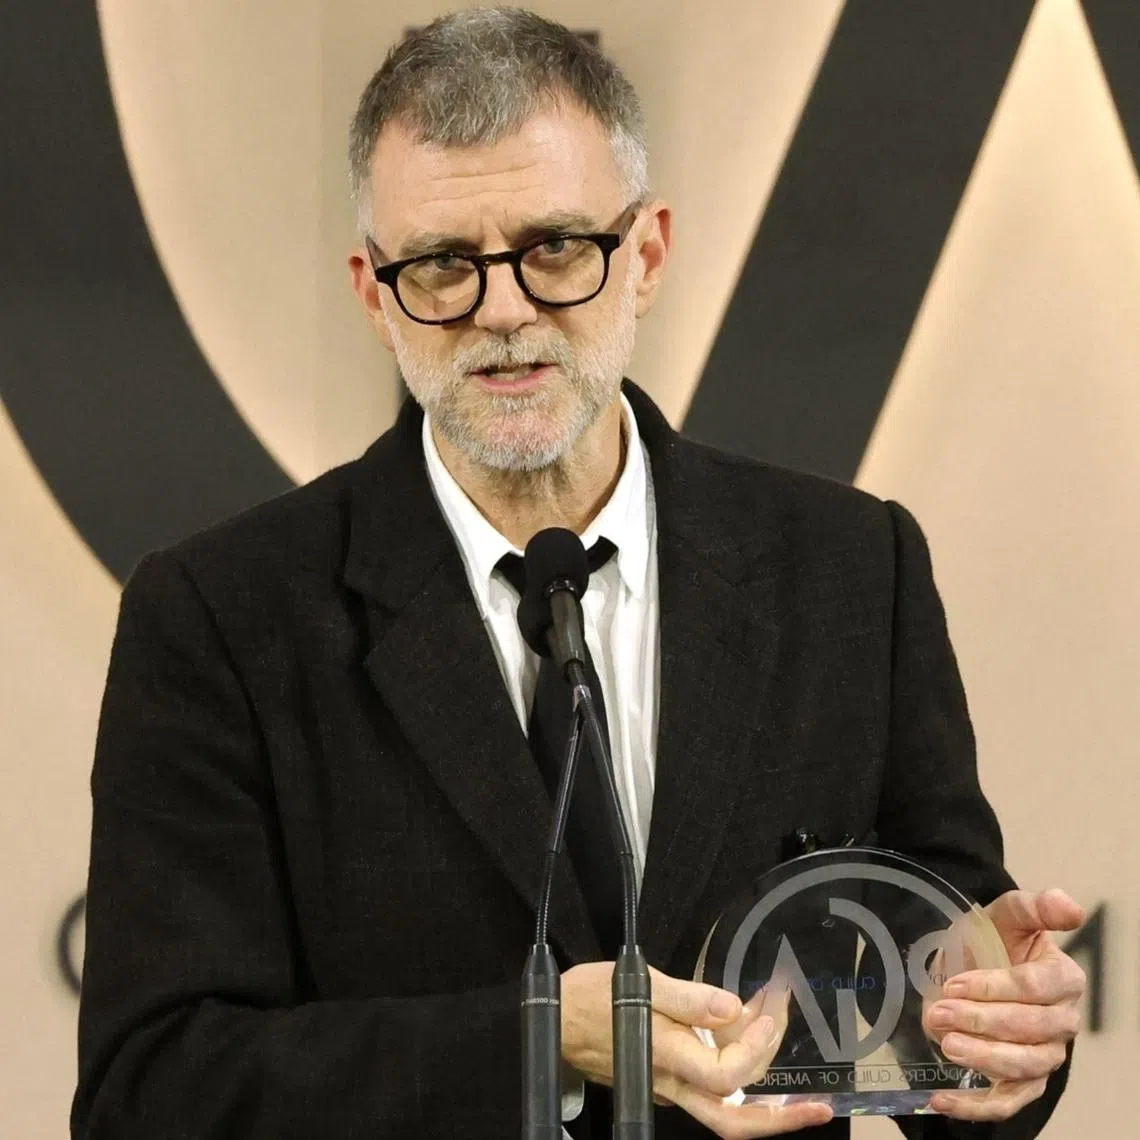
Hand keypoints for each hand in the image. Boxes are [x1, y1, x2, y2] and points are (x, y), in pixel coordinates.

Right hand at [562, 962, 831, 1136]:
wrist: (552, 1022)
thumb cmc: (589, 999)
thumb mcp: (636, 982)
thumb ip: (687, 996)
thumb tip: (733, 1007)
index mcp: (668, 1057)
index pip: (727, 1076)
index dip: (755, 1049)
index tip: (768, 1010)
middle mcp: (673, 1082)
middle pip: (733, 1120)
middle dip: (780, 1119)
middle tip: (820, 1105)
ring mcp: (671, 1085)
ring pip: (725, 1106)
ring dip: (763, 1085)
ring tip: (781, 1032)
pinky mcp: (667, 1076)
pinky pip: (711, 1082)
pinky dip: (737, 1062)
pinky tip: (745, 1028)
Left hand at [922, 888, 1085, 1121]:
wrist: (973, 965)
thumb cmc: (991, 940)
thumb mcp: (1004, 915)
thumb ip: (1034, 907)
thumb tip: (1070, 906)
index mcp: (1063, 978)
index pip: (1036, 988)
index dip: (994, 988)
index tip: (954, 984)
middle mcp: (1062, 1021)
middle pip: (1030, 1030)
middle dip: (981, 1023)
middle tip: (939, 1014)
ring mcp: (1046, 1055)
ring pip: (1024, 1068)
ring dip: (983, 1059)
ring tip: (946, 1046)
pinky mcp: (1025, 1083)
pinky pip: (1009, 1103)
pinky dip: (976, 1108)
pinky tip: (942, 1100)